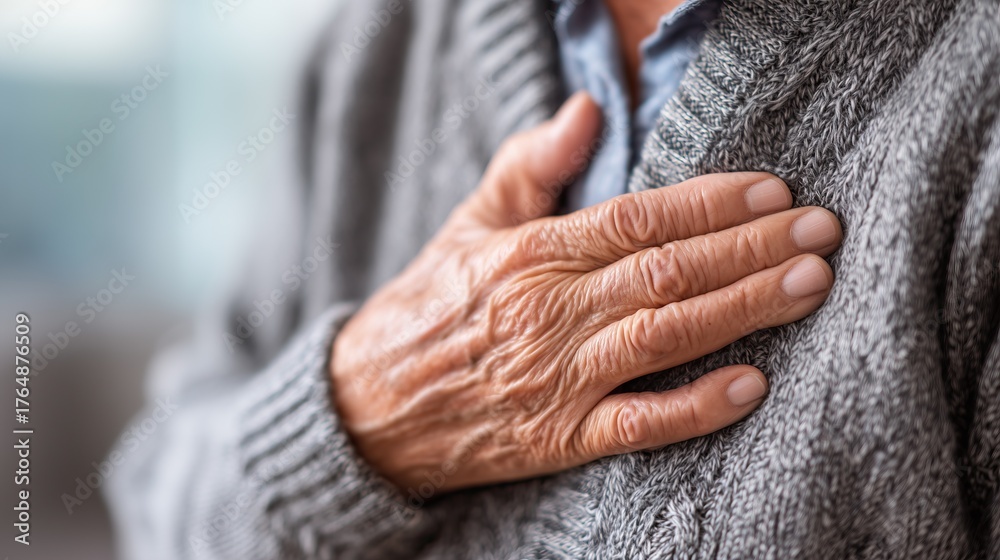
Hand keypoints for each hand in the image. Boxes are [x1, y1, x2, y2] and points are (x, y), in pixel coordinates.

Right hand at [330, 93, 841, 494]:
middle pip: (665, 272)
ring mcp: (555, 378)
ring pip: (663, 336)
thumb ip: (530, 166)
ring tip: (808, 285)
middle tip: (820, 232)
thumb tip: (587, 108)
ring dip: (742, 309)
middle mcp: (548, 311)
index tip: (774, 192)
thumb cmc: (429, 308)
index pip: (636, 219)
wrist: (371, 407)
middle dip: (750, 249)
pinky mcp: (559, 438)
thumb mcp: (469, 225)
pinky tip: (751, 386)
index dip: (710, 204)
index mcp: (530, 254)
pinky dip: (693, 408)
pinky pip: (636, 424)